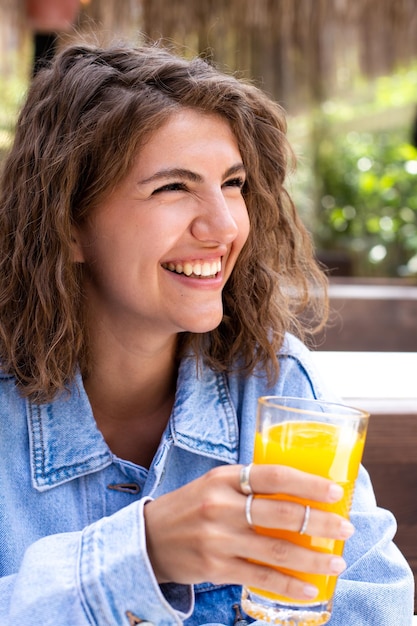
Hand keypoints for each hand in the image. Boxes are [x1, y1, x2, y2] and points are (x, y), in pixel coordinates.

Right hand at [143, 464, 353, 600]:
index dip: (307, 483)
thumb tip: (298, 491)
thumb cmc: (191, 507)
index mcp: (224, 478)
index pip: (273, 476)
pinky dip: (288, 586)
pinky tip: (309, 588)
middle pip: (280, 513)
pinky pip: (260, 578)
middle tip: (345, 529)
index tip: (334, 491)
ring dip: (312, 558)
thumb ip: (249, 485)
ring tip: (337, 561)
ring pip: (275, 550)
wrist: (148, 538)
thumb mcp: (215, 484)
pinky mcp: (215, 567)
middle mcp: (221, 506)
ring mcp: (218, 539)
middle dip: (319, 522)